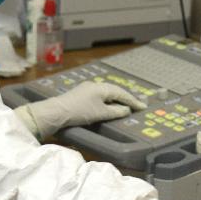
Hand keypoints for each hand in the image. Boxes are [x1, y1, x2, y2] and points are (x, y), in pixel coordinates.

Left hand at [17, 81, 145, 138]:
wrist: (57, 112)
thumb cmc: (80, 112)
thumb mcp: (101, 114)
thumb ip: (116, 112)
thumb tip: (127, 110)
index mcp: (102, 87)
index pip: (122, 93)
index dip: (133, 101)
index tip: (143, 107)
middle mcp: (95, 85)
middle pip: (115, 91)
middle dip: (126, 98)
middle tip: (136, 105)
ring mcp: (87, 88)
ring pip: (106, 93)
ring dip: (116, 99)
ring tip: (124, 106)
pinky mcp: (81, 94)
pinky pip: (99, 95)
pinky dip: (107, 100)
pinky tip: (108, 106)